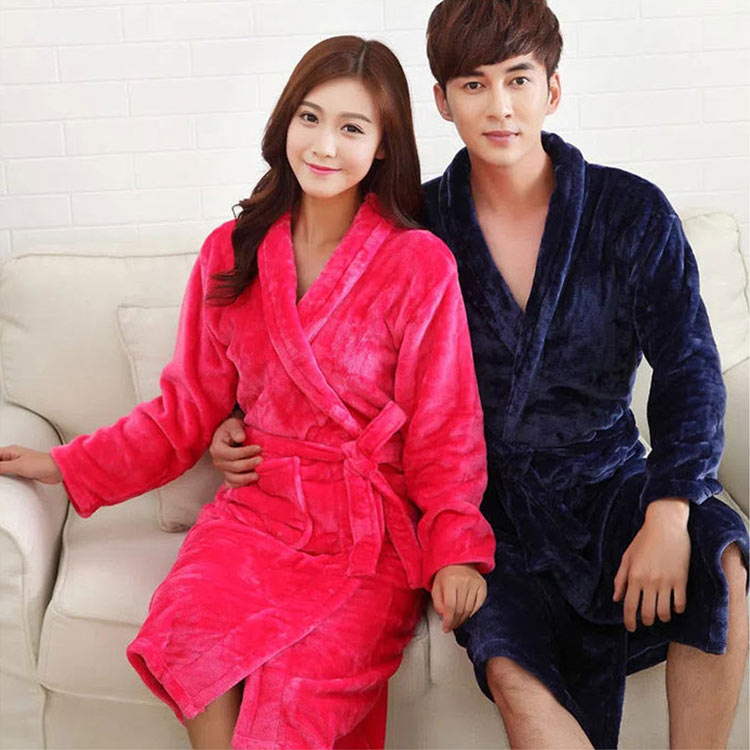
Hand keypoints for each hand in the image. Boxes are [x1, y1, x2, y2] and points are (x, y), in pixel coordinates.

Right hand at [0, 445, 61, 483]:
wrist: (57, 469)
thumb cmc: (42, 463)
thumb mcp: (17, 466)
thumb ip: (0, 467)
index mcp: (11, 451)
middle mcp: (14, 456)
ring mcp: (18, 464)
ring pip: (2, 468)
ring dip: (0, 472)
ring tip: (0, 478)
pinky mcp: (23, 471)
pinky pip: (9, 473)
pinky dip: (5, 476)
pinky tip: (3, 481)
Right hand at [209, 417, 261, 487]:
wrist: (229, 435)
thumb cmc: (231, 428)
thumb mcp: (233, 424)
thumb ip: (236, 430)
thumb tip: (241, 438)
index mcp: (217, 448)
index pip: (232, 454)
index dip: (246, 452)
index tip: (259, 448)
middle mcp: (218, 461)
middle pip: (233, 467)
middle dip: (248, 464)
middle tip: (261, 460)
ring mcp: (222, 470)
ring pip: (233, 478)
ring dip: (246, 478)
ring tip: (257, 475)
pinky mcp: (227, 475)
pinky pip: (232, 484)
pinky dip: (241, 484)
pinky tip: (250, 482)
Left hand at [431, 564, 486, 632]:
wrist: (458, 560)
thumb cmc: (445, 574)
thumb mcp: (436, 587)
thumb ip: (438, 603)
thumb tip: (444, 617)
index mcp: (450, 581)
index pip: (451, 607)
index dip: (448, 621)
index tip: (446, 628)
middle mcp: (464, 581)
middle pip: (461, 610)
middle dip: (455, 622)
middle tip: (451, 626)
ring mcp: (475, 583)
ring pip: (470, 609)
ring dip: (463, 619)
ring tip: (457, 621)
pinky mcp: (482, 584)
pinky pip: (479, 604)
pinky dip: (473, 612)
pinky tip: (467, 614)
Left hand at [613, 497, 690, 630]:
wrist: (666, 525)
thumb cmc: (644, 540)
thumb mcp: (627, 557)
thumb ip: (620, 579)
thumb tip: (616, 599)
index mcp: (634, 576)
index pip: (629, 607)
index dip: (629, 621)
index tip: (631, 628)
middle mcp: (649, 581)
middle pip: (647, 614)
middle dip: (646, 622)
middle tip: (646, 621)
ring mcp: (666, 581)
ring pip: (664, 613)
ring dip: (661, 618)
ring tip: (660, 614)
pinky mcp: (681, 579)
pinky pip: (680, 604)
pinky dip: (677, 609)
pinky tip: (674, 606)